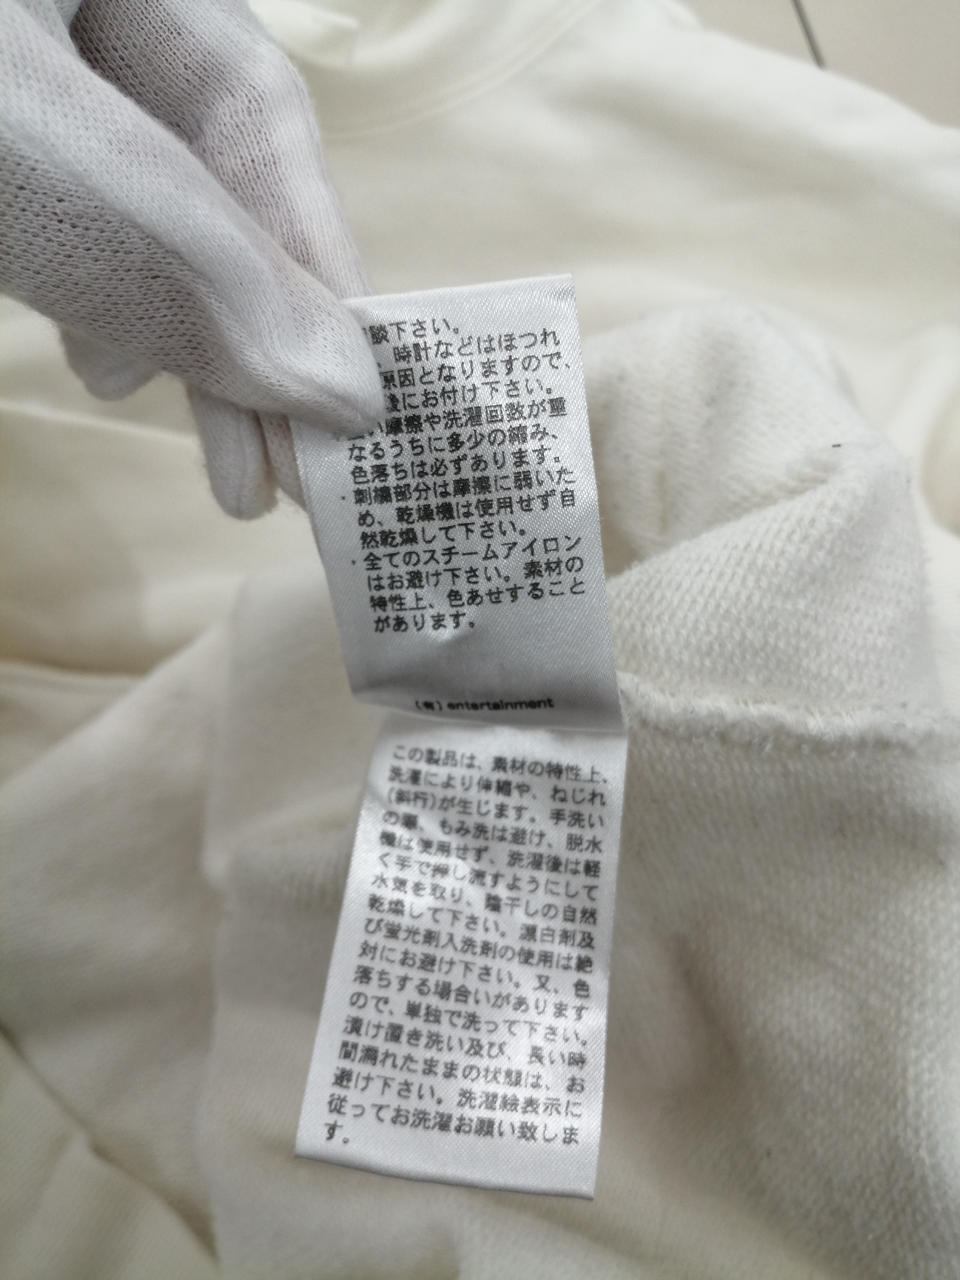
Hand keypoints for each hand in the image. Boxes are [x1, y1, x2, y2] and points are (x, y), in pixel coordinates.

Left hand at [1, 0, 382, 516]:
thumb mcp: (55, 164)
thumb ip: (206, 270)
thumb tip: (357, 394)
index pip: (272, 139)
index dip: (325, 285)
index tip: (366, 417)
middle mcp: (117, 25)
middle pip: (215, 195)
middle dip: (255, 349)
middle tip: (300, 488)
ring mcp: (44, 70)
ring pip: (141, 216)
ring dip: (186, 348)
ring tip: (231, 476)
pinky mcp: (10, 134)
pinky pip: (70, 217)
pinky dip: (101, 301)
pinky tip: (114, 364)